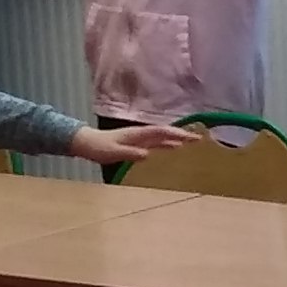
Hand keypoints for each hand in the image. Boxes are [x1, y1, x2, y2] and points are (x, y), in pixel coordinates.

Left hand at [75, 122, 204, 167]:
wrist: (87, 143)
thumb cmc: (99, 148)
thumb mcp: (113, 153)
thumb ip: (130, 153)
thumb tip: (147, 155)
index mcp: (138, 135)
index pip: (161, 132)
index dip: (176, 134)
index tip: (191, 138)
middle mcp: (141, 134)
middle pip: (165, 132)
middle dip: (182, 134)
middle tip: (199, 138)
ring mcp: (140, 137)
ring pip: (162, 136)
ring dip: (177, 137)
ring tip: (192, 140)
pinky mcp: (138, 142)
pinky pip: (157, 141)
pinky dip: (168, 142)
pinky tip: (173, 146)